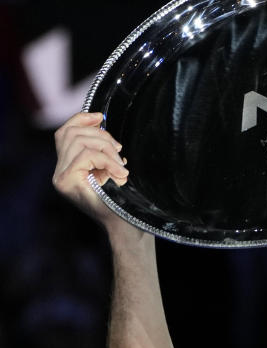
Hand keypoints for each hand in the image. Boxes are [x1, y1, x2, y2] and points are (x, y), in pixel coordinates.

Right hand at [52, 111, 128, 226]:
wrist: (125, 229)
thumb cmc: (122, 202)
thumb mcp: (111, 168)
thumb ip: (100, 148)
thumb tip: (99, 120)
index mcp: (67, 167)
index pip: (65, 132)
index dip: (81, 119)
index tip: (102, 117)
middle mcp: (59, 172)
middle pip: (72, 133)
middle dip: (101, 136)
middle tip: (120, 151)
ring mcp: (61, 177)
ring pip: (79, 141)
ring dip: (106, 149)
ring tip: (121, 166)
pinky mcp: (67, 181)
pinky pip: (86, 155)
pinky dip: (107, 160)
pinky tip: (120, 173)